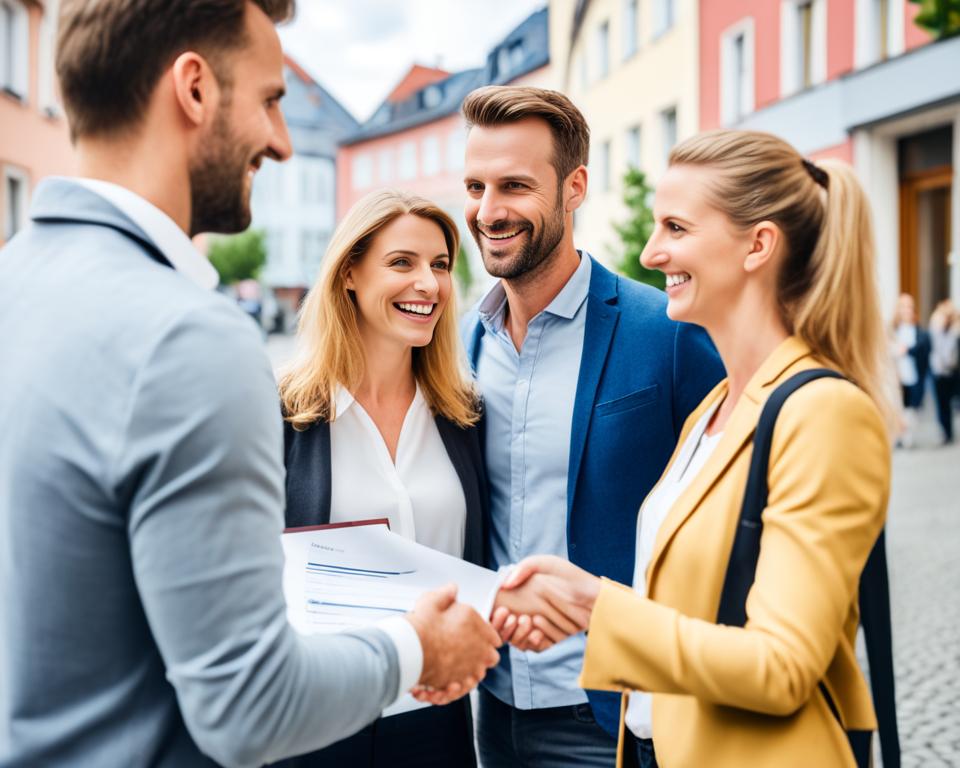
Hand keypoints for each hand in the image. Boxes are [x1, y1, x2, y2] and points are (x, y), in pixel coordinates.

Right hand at [405, 583, 500, 705]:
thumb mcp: (433, 600)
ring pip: (481, 671)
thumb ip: (446, 594)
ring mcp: (471, 666)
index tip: (475, 635)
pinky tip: (450, 675)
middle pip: (492, 655)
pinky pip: (466, 684)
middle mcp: (479, 647)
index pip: (493, 634)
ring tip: (457, 664)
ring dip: (473, 668)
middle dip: (483, 653)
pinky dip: (461, 681)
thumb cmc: (422, 626)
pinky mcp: (459, 681)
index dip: (484, 635)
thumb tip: (452, 589)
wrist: (411, 650)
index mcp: (476, 625)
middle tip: (469, 650)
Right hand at [494, 556, 601, 650]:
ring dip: (518, 635)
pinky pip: (534, 649)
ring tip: (527, 622)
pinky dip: (533, 644)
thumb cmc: (571, 577)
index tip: (502, 610)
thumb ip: (524, 568)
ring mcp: (536, 630)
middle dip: (505, 628)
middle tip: (515, 618)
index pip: (498, 613)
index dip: (495, 616)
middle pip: (504, 631)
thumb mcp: (547, 564)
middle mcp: (525, 615)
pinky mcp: (548, 641)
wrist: (595, 598)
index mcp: (521, 598)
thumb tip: (504, 583)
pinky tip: (537, 635)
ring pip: (517, 641)